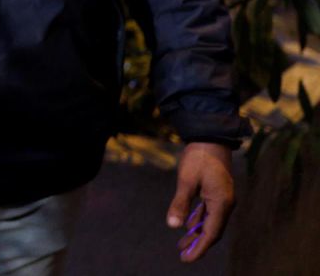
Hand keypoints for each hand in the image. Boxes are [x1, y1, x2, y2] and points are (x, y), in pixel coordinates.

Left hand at [167, 142, 234, 262]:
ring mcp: (222, 198)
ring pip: (210, 222)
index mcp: (221, 203)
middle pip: (212, 230)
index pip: (211, 233)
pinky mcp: (217, 192)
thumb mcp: (186, 180)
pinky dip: (198, 220)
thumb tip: (173, 225)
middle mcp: (225, 204)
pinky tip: (188, 225)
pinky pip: (208, 212)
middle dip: (198, 244)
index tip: (187, 259)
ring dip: (196, 233)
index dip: (199, 248)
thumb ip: (180, 203)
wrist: (210, 137)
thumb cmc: (198, 158)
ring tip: (182, 245)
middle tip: (183, 256)